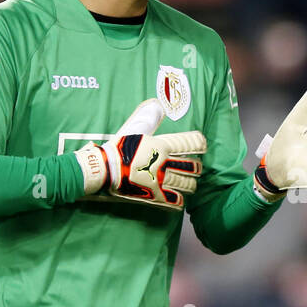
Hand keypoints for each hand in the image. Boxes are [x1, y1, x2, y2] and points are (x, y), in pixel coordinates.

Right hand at [76, 99, 206, 210]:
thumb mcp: (134, 129)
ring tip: (190, 183)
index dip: (199, 143)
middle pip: (193, 167)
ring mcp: (161, 181)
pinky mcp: (155, 196)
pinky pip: (175, 202)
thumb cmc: (118, 149)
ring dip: (190, 183)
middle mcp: (165, 164)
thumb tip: (157, 104)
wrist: (104, 170)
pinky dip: (180, 201)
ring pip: (187, 185)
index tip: (202, 145)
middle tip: (195, 167)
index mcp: (162, 146)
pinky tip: (179, 198)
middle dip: (196, 167)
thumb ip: (148, 117)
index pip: (191, 143)